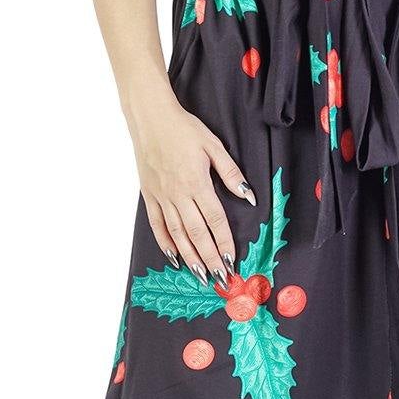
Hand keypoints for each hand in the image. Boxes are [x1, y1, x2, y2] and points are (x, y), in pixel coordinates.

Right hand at [128, 94, 255, 279]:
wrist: (151, 119)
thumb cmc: (185, 129)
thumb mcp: (214, 146)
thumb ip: (231, 174)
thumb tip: (249, 197)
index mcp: (197, 183)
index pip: (215, 220)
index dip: (224, 242)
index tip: (232, 261)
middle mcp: (179, 194)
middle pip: (197, 234)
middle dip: (210, 259)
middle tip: (219, 279)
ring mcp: (162, 197)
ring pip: (177, 234)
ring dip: (190, 257)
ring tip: (201, 276)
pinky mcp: (149, 196)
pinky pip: (157, 225)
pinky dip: (165, 243)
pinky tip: (174, 257)